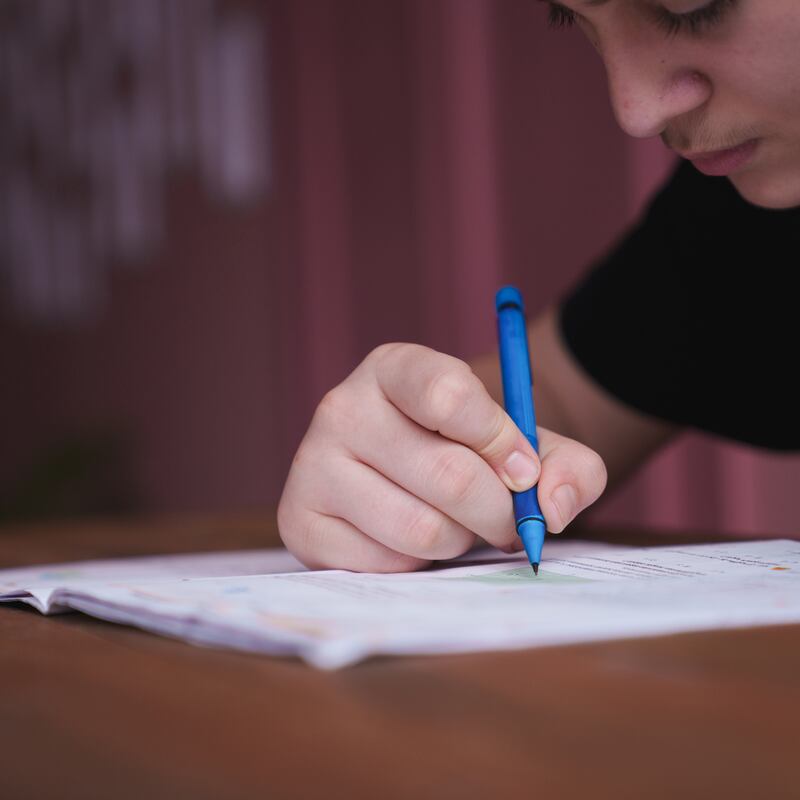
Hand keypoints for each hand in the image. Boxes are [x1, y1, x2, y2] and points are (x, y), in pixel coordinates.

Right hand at [277, 343, 606, 571]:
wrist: (401, 478)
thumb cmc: (464, 454)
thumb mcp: (523, 446)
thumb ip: (567, 467)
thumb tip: (553, 509)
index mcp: (394, 369)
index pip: (449, 394)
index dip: (502, 441)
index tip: (524, 472)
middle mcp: (341, 407)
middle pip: (449, 475)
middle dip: (498, 512)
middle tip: (506, 520)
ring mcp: (312, 466)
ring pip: (422, 528)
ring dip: (459, 540)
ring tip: (454, 524)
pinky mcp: (299, 521)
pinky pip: (386, 565)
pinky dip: (417, 565)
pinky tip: (409, 540)